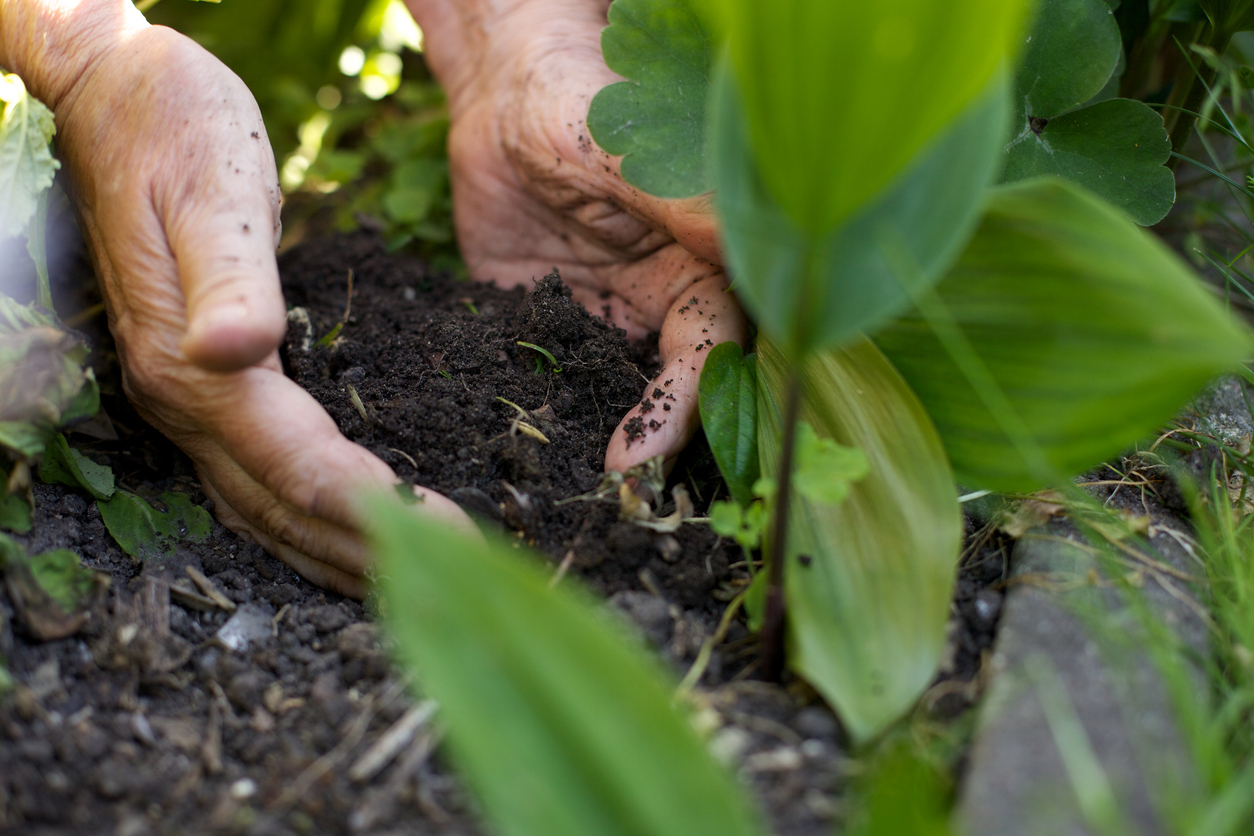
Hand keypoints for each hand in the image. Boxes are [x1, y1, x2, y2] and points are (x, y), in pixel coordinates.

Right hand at [2, 2, 468, 596]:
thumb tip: (232, 353)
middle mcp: (184, 402)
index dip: (371, 513)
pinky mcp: (204, 383)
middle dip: (367, 556)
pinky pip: (262, 473)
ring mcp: (187, 399)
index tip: (448, 543)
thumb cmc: (170, 126)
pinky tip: (354, 524)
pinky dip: (312, 513)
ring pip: (266, 506)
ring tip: (413, 581)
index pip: (297, 468)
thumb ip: (227, 277)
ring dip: (337, 553)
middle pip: (282, 510)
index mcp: (192, 368)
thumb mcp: (209, 187)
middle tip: (458, 583)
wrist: (113, 95)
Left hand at [410, 0, 747, 474]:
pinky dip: (542, 420)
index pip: (711, 352)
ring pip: (617, 399)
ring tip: (566, 501)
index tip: (638, 455)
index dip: (683, 407)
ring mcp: (608, 322)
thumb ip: (680, 204)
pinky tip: (519, 458)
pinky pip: (553, 382)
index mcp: (702, 266)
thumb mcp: (624, 152)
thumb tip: (751, 251)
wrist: (500, 96)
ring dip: (600, 447)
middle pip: (675, 394)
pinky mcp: (552, 329)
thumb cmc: (575, 102)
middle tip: (612, 505)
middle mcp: (664, 305)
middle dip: (652, 449)